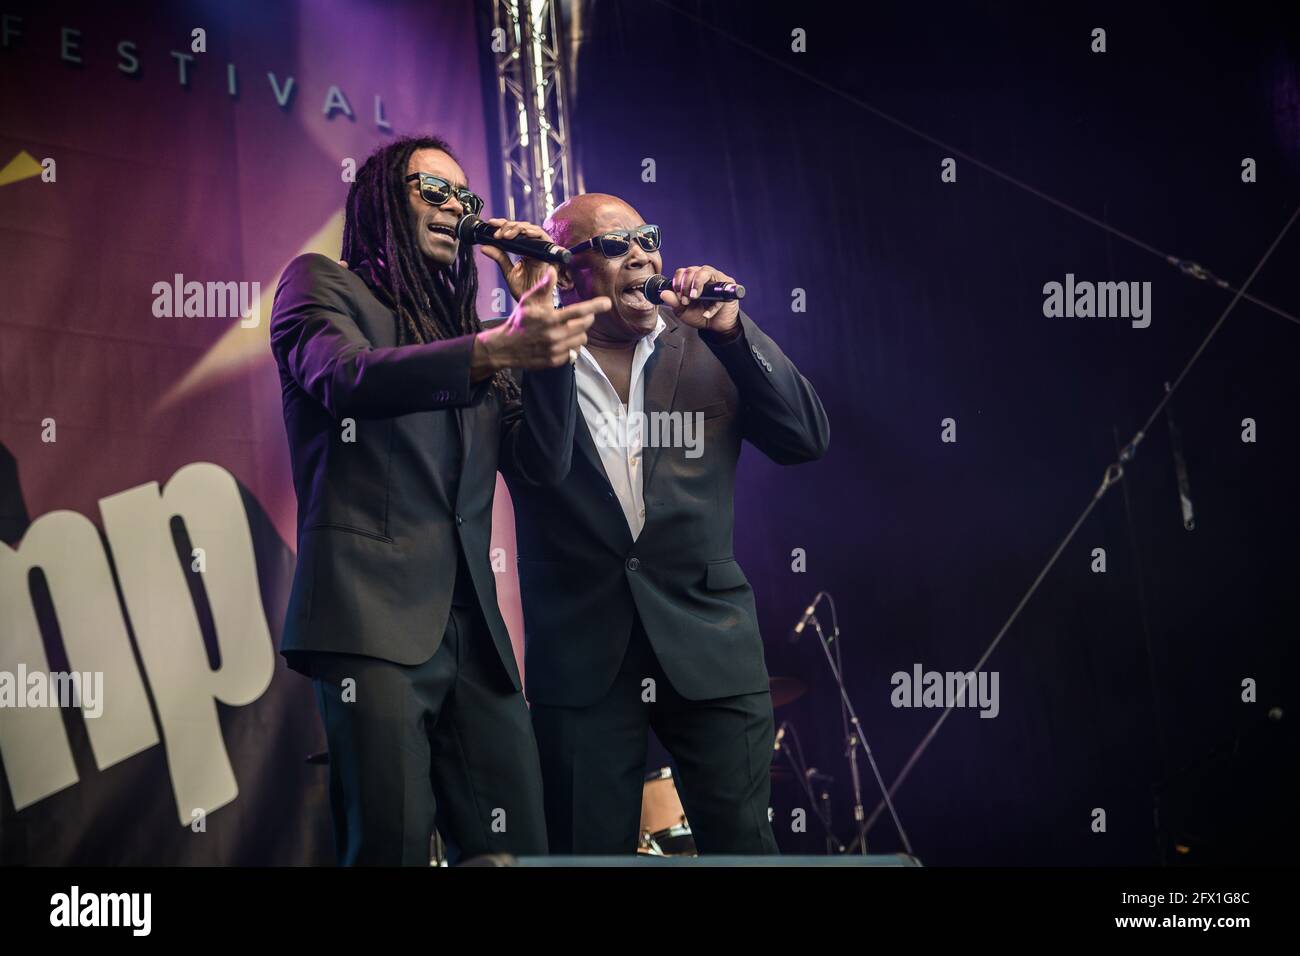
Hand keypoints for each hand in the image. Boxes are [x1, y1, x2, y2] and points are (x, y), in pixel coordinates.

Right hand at [473, 267, 608, 375]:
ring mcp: (555, 350)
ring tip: (569, 328)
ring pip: (582, 339)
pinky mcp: (555, 361)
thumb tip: (553, 269)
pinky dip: (572, 346)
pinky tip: (563, 341)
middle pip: (584, 325)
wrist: (505, 347)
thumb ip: (543, 286)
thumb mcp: (528, 300)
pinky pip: (574, 353)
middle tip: (581, 315)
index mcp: (550, 318)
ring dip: (580, 333)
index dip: (596, 306)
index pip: (579, 311)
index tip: (607, 303)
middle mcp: (554, 335)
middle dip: (586, 318)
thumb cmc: (519, 321)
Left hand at [479, 217, 553, 301]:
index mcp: (525, 251)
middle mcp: (534, 248)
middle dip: (508, 226)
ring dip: (518, 229)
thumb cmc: (524, 290)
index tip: (491, 224)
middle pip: (523, 228)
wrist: (533, 304)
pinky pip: (544, 238)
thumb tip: (484, 246)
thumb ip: (499, 257)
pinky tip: (524, 233)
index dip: (503, 225)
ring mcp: (542, 251)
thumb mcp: (508, 272)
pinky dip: (534, 233)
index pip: (514, 232)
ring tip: (506, 234)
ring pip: (532, 230)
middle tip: (497, 233)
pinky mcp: (549, 254)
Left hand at [656, 264, 739, 332]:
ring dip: (697, 285)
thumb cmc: (701, 315)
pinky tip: (707, 314)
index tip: (678, 295)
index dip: (678, 282)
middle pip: (692, 270)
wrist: (715, 327)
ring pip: (705, 271)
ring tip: (694, 298)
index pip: (683, 272)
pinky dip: (712, 305)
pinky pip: (720, 289)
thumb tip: (664, 294)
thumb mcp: (683, 311)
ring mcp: (717, 279)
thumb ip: (674, 303)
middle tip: (686, 300)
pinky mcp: (729, 288)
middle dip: (686, 285)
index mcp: (693, 279)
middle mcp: (705, 276)